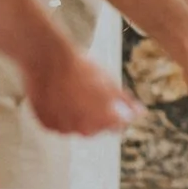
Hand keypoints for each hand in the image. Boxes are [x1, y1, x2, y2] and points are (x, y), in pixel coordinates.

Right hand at [22, 53, 137, 135]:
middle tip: (89, 93)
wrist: (49, 59)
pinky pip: (58, 124)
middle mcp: (85, 129)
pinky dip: (61, 115)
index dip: (118, 112)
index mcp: (105, 120)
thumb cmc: (83, 69)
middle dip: (97, 114)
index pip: (118, 124)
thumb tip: (140, 113)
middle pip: (96, 128)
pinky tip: (60, 96)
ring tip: (73, 91)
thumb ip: (125, 101)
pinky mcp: (47, 124)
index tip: (112, 101)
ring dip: (78, 115)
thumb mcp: (109, 82)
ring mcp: (64, 128)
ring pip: (76, 127)